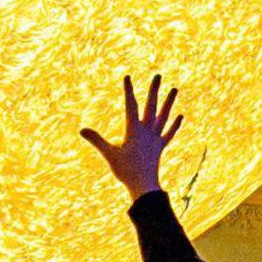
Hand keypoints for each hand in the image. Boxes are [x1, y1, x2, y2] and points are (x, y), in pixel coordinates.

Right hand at [79, 74, 184, 200]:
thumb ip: (96, 140)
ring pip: (164, 116)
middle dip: (154, 90)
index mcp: (134, 130)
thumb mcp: (109, 154)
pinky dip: (175, 124)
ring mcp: (155, 138)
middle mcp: (147, 131)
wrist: (144, 186)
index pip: (131, 105)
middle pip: (151, 106)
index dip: (129, 91)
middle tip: (158, 75)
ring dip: (169, 102)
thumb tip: (82, 130)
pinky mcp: (160, 147)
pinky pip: (169, 133)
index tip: (128, 77)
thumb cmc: (126, 171)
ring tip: (174, 89)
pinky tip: (180, 116)